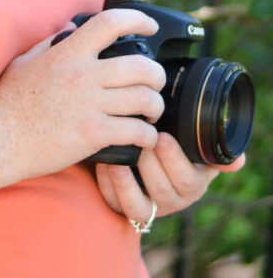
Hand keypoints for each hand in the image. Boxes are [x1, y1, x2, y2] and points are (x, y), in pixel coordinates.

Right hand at [0, 9, 166, 183]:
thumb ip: (51, 42)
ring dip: (155, 106)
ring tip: (151, 111)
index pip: (111, 24)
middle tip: (155, 82)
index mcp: (68, 53)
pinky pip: (137, 132)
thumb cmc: (8, 101)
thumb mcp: (25, 61)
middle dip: (157, 74)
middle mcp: (83, 75)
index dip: (137, 20)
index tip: (149, 26)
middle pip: (142, 66)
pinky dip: (147, 136)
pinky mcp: (93, 134)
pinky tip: (142, 137)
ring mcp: (90, 105)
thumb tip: (72, 28)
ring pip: (145, 100)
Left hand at [95, 132, 245, 223]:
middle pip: (162, 189)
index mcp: (192, 184)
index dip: (175, 160)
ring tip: (120, 156)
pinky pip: (115, 203)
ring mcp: (147, 207)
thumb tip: (239, 160)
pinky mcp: (121, 207)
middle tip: (138, 139)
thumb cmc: (169, 147)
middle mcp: (171, 200)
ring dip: (127, 179)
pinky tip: (105, 162)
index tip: (163, 137)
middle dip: (149, 162)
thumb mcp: (192, 147)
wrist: (143, 161)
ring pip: (139, 205)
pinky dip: (108, 183)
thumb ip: (212, 151)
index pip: (188, 180)